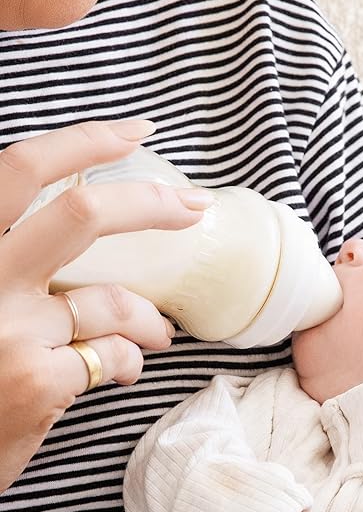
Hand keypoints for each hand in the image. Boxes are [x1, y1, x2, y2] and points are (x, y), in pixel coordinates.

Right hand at [0, 120, 212, 492]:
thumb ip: (21, 260)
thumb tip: (93, 218)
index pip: (20, 169)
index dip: (85, 141)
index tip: (136, 130)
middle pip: (81, 213)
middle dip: (151, 204)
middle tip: (195, 206)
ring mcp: (5, 329)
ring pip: (112, 298)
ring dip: (148, 317)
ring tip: (159, 332)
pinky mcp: (33, 380)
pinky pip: (113, 352)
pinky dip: (129, 359)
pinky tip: (123, 371)